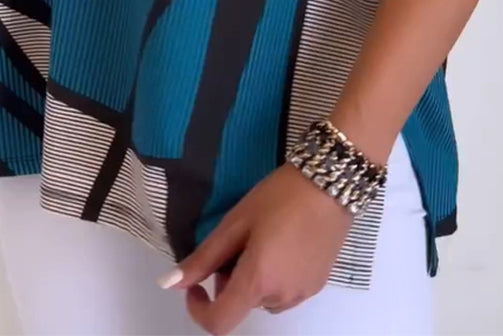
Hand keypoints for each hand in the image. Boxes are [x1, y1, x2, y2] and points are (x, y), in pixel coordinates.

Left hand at [165, 163, 353, 334]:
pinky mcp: (319, 283)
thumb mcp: (237, 221)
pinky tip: (283, 242)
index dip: (199, 309)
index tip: (196, 284)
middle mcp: (281, 296)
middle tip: (237, 243)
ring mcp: (303, 292)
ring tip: (262, 240)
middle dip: (229, 281)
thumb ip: (204, 257)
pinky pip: (286, 291)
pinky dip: (275, 277)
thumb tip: (170, 284)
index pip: (219, 323)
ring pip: (264, 298)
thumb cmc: (281, 196)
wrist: (332, 181)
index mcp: (258, 281)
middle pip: (242, 305)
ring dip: (254, 281)